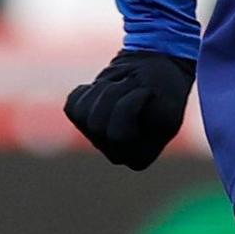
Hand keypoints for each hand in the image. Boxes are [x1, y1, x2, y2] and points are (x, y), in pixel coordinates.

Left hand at [64, 49, 194, 169]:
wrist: (155, 75)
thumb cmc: (161, 84)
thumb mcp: (154, 94)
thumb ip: (125, 109)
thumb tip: (84, 112)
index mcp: (139, 158)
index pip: (118, 136)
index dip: (131, 103)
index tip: (148, 91)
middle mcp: (116, 155)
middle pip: (96, 125)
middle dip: (113, 94)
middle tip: (132, 83)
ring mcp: (97, 141)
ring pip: (83, 114)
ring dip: (102, 89)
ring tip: (121, 85)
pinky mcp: (82, 124)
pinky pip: (74, 103)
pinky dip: (90, 89)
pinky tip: (108, 89)